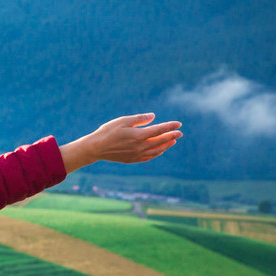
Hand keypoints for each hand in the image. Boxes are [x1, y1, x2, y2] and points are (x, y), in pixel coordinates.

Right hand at [60, 114, 182, 172]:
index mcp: (138, 135)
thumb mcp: (122, 121)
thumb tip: (153, 117)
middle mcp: (140, 146)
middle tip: (180, 133)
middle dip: (171, 136)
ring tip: (172, 141)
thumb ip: (139, 119)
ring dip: (166, 145)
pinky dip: (156, 153)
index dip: (170, 127)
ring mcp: (137, 154)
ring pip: (156, 150)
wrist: (96, 148)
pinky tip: (159, 151)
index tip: (178, 124)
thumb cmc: (107, 131)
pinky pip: (148, 157)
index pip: (159, 130)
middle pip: (160, 141)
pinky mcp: (132, 159)